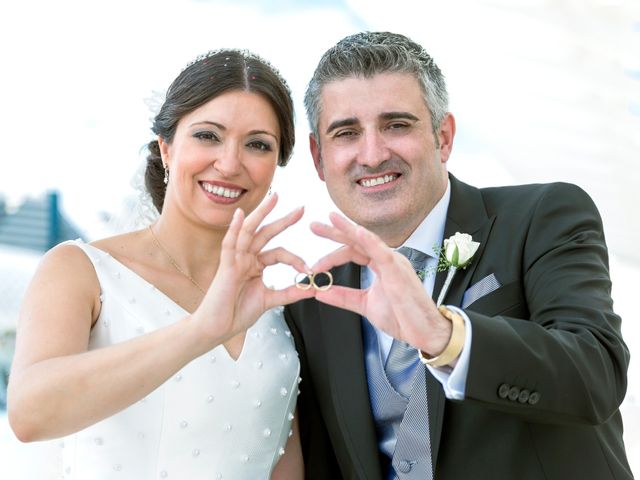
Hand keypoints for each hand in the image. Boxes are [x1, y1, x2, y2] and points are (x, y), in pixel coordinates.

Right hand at [193, 193, 314, 343]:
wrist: (217, 328)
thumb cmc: (237, 313)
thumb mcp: (270, 301)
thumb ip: (290, 293)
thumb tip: (312, 288)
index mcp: (255, 265)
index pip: (279, 252)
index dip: (295, 258)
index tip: (309, 269)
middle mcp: (245, 259)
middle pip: (266, 233)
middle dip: (283, 220)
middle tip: (301, 208)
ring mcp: (235, 260)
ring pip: (248, 232)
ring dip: (261, 214)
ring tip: (273, 199)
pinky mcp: (226, 267)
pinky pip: (229, 245)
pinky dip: (234, 229)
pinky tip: (240, 215)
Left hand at [310, 212, 451, 353]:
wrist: (423, 332)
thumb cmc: (402, 317)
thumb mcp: (364, 304)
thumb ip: (342, 296)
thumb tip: (320, 292)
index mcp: (380, 265)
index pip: (352, 251)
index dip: (331, 256)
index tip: (314, 266)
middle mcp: (387, 259)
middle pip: (357, 240)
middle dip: (334, 232)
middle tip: (314, 226)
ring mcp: (393, 262)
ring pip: (367, 240)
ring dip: (347, 230)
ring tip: (330, 220)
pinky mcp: (398, 270)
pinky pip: (382, 251)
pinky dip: (368, 240)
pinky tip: (356, 231)